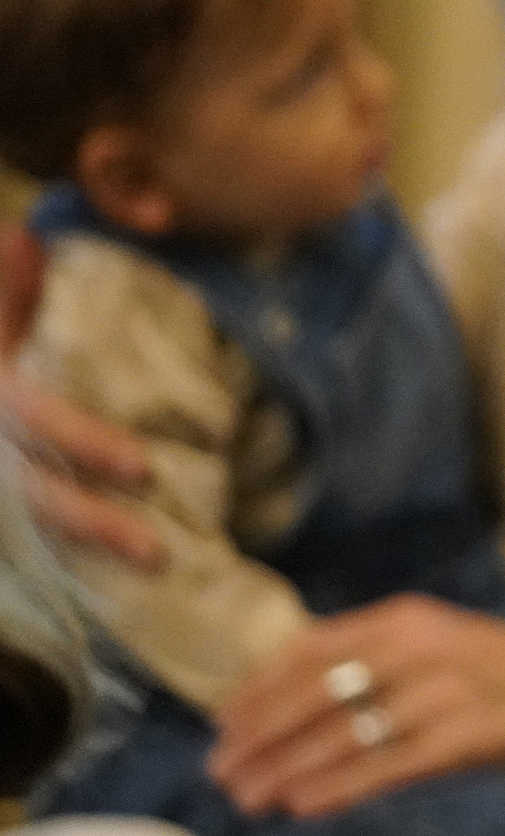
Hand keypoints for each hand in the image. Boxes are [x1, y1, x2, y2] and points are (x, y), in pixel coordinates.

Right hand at [0, 224, 161, 568]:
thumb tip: (21, 240)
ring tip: (155, 570)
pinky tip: (117, 596)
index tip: (144, 469)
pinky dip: (68, 568)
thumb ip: (3, 283)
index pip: (30, 421)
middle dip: (91, 527)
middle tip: (158, 554)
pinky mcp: (4, 515)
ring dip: (87, 554)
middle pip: (34, 497)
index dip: (84, 445)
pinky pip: (29, 545)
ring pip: (31, 528)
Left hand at [209, 595, 504, 816]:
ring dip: (285, 769)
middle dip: (258, 736)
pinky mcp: (468, 735)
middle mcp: (420, 645)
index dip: (258, 688)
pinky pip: (386, 765)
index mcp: (406, 617)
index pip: (309, 647)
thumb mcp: (439, 645)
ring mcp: (445, 690)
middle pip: (315, 693)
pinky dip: (337, 786)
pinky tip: (303, 805)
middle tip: (220, 772)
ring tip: (248, 798)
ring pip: (342, 733)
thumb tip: (293, 699)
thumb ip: (376, 658)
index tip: (223, 725)